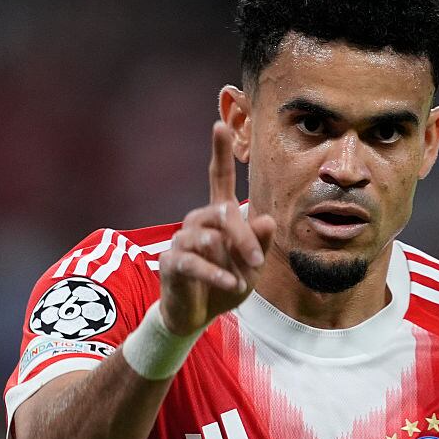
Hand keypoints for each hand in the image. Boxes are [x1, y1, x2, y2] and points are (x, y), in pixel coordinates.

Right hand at [157, 121, 275, 335]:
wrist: (197, 315)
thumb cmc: (226, 283)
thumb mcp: (252, 266)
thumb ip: (259, 243)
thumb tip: (266, 219)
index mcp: (218, 216)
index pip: (218, 178)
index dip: (219, 152)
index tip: (219, 123)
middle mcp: (198, 221)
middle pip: (223, 214)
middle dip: (243, 237)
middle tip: (258, 262)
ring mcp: (182, 240)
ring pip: (209, 239)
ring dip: (230, 261)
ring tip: (241, 281)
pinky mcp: (171, 263)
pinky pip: (195, 263)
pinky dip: (215, 274)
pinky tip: (230, 284)